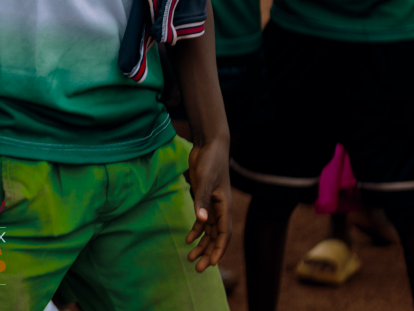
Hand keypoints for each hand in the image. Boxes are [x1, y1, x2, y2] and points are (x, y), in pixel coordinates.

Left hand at [185, 135, 231, 269]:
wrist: (209, 145)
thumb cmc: (210, 162)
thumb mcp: (204, 180)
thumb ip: (202, 201)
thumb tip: (201, 222)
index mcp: (225, 206)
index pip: (224, 234)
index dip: (219, 250)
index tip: (211, 264)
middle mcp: (221, 209)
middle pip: (216, 237)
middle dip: (208, 253)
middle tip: (197, 269)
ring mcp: (212, 205)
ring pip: (209, 232)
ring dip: (201, 245)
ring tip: (190, 258)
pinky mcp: (204, 199)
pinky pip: (202, 221)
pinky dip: (196, 231)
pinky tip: (188, 239)